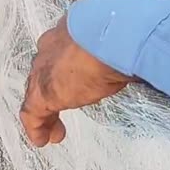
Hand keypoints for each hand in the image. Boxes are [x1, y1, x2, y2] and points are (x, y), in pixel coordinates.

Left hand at [20, 18, 134, 146]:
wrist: (107, 41)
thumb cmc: (119, 36)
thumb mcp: (118, 41)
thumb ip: (118, 48)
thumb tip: (136, 55)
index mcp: (70, 30)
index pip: (60, 49)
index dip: (64, 67)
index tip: (74, 78)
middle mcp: (52, 46)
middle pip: (44, 70)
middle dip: (51, 86)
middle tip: (62, 103)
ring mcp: (43, 69)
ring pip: (36, 91)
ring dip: (45, 111)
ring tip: (52, 129)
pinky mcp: (41, 93)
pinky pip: (33, 114)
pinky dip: (37, 128)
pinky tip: (42, 139)